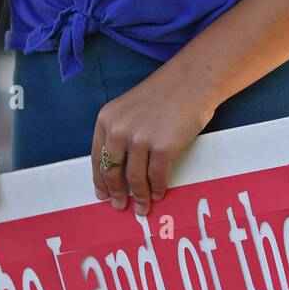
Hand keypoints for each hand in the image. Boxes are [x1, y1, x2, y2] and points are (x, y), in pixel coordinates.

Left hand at [92, 69, 218, 216]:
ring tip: (142, 207)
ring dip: (139, 196)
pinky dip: (157, 189)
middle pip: (112, 171)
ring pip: (134, 178)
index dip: (100, 180)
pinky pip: (156, 177)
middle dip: (116, 193)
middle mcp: (119, 129)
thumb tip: (121, 168)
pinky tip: (158, 194)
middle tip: (120, 206)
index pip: (97, 156)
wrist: (191, 82)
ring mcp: (140, 139)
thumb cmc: (164, 95)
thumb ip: (121, 132)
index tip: (102, 195)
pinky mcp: (163, 147)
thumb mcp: (130, 109)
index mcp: (107, 119)